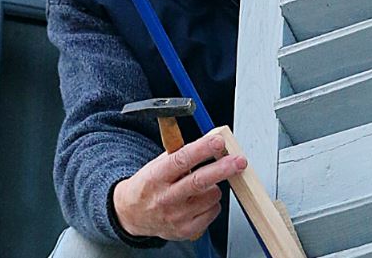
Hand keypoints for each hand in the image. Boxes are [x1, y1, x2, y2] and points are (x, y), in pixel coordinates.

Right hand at [111, 131, 246, 240]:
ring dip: (214, 187)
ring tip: (203, 186)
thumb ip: (180, 154)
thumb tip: (208, 140)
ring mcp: (176, 216)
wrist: (132, 214)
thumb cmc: (149, 185)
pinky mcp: (185, 230)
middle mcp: (165, 198)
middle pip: (199, 182)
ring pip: (211, 196)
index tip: (218, 142)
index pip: (181, 160)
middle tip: (239, 161)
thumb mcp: (156, 165)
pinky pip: (213, 212)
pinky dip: (212, 203)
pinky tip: (200, 201)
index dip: (202, 150)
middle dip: (222, 169)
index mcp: (156, 177)